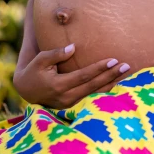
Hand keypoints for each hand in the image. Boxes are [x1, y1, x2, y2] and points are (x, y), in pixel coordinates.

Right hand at [13, 44, 130, 108]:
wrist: (27, 90)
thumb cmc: (34, 71)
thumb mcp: (40, 60)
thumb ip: (55, 53)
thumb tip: (73, 47)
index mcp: (58, 86)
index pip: (84, 76)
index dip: (99, 68)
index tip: (113, 60)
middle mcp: (66, 97)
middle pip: (93, 86)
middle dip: (111, 76)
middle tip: (126, 65)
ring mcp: (70, 104)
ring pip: (95, 94)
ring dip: (111, 83)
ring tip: (126, 73)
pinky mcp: (73, 106)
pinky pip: (92, 98)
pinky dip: (105, 91)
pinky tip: (117, 83)